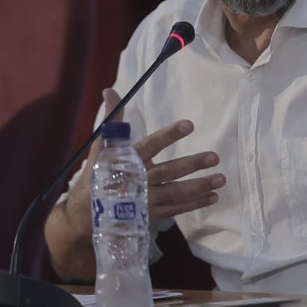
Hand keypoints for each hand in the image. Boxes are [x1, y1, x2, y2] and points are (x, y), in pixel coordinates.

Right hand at [62, 89, 225, 232]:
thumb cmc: (96, 175)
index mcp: (128, 161)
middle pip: (169, 171)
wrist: (85, 214)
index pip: (151, 144)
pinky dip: (194, 204)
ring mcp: (145, 200)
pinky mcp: (150, 215)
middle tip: (215, 157)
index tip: (189, 125)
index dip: (169, 135)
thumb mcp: (101, 147)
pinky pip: (175, 209)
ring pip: (176, 192)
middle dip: (192, 164)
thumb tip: (109, 90)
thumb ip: (112, 120)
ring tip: (221, 179)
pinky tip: (212, 197)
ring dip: (199, 186)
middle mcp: (139, 180)